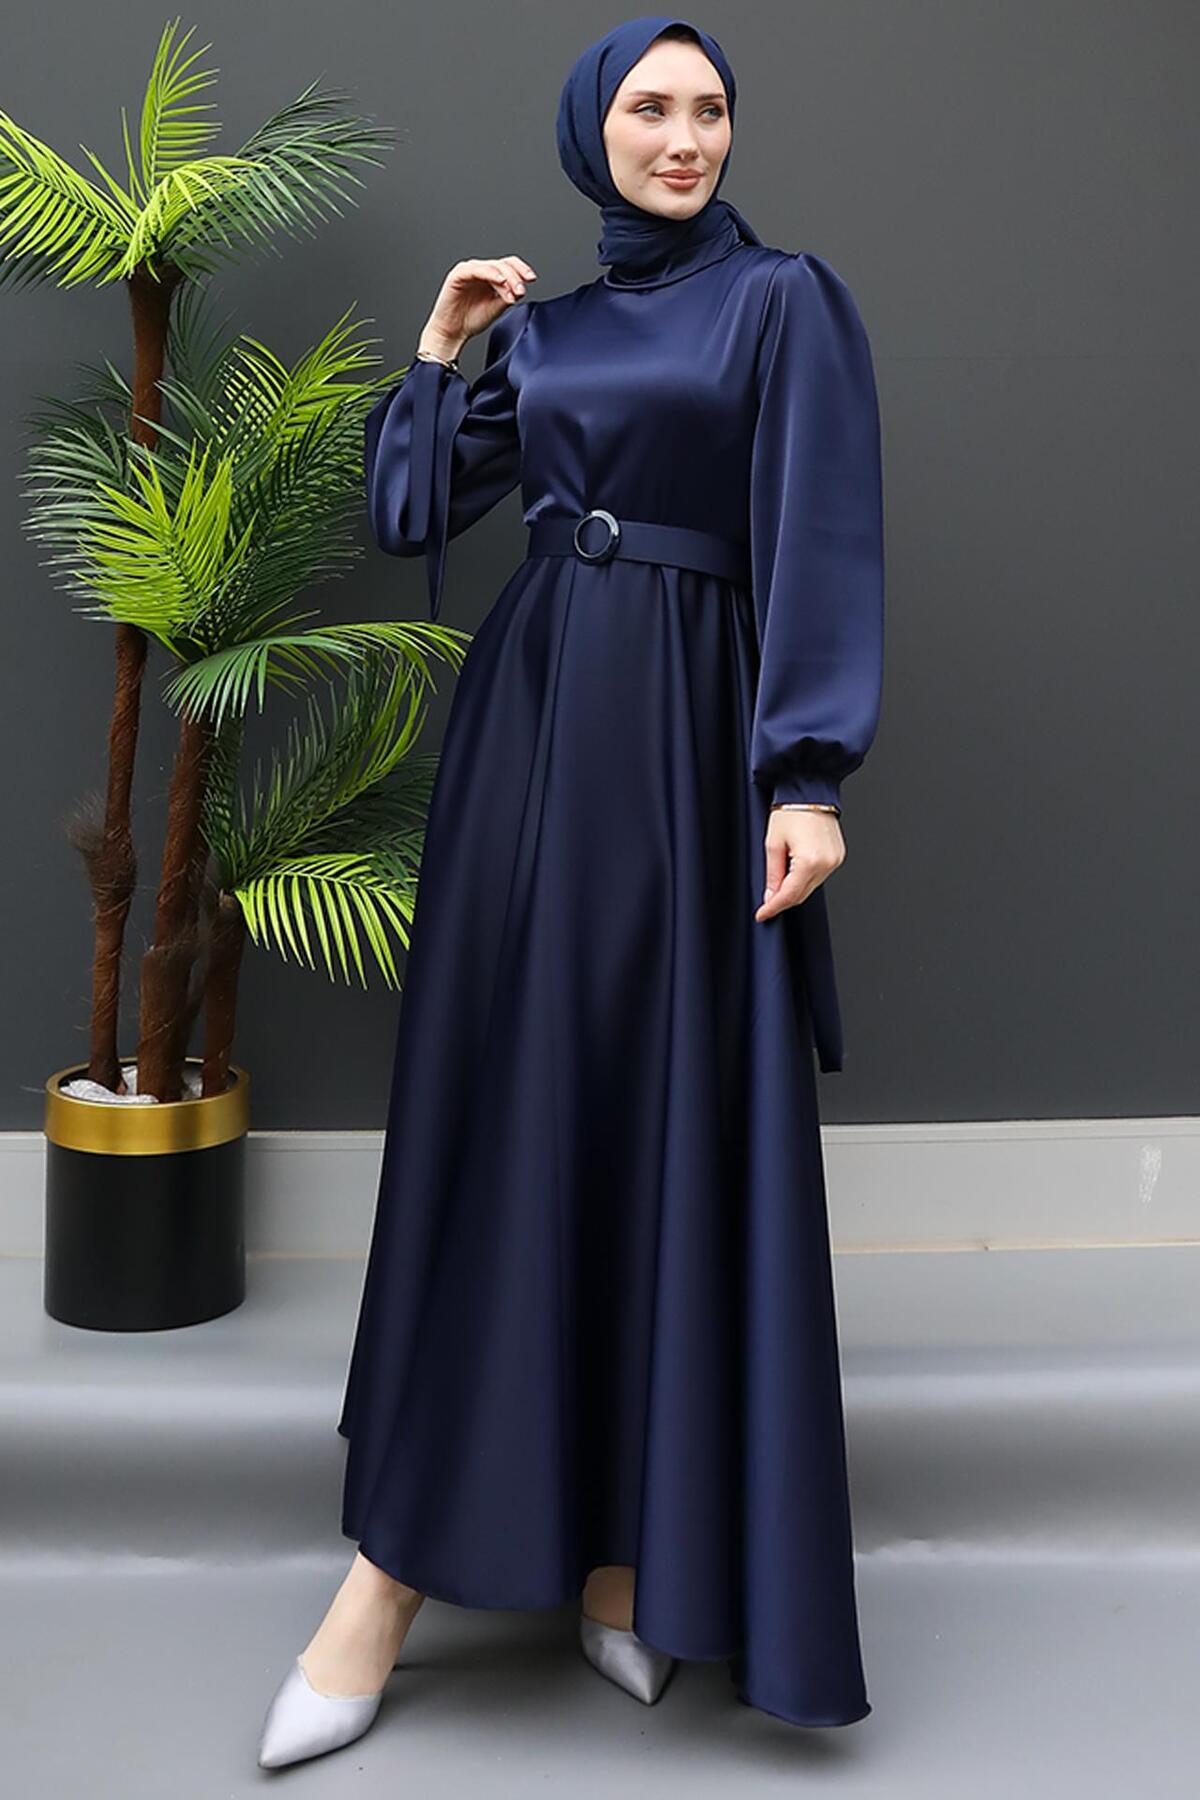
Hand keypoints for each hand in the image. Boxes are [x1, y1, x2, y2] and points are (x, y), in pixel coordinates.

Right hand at [417, 255, 537, 361]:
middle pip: (503, 264)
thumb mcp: (497, 308)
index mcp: (490, 276)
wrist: (452, 332)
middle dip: (515, 277)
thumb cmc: (470, 319)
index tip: (532, 279)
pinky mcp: (458, 275)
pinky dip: (490, 274)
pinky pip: (476, 270)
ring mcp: (469, 271)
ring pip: (492, 266)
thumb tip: (520, 290)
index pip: (509, 265)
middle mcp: (481, 271)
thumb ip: (508, 297)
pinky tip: (499, 281)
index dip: (522, 269)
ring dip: (506, 278)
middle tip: (521, 291)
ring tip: (513, 291)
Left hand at [754, 809, 844, 921]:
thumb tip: (771, 896)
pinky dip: (806, 877)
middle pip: (802, 894)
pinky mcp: (838, 856)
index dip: (774, 907)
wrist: (810, 791)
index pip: (790, 895)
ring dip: (795, 888)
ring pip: (811, 887)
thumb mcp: (773, 844)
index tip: (762, 914)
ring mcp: (835, 860)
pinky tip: (795, 870)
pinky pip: (820, 875)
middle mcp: (827, 863)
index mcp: (810, 861)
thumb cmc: (791, 811)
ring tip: (781, 877)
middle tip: (767, 901)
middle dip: (783, 899)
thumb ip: (772, 874)